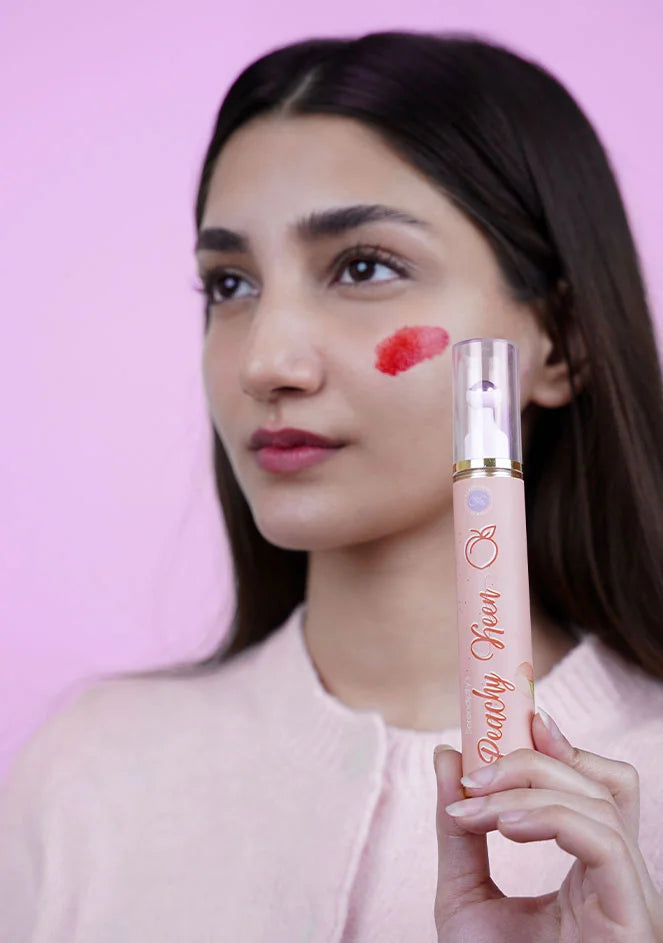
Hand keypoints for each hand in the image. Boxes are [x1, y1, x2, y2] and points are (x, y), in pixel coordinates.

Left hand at [433, 711, 662, 941]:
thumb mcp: (464, 898)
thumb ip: (459, 831)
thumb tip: (444, 757)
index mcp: (591, 872)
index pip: (599, 788)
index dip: (564, 745)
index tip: (517, 716)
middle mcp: (619, 879)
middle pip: (602, 783)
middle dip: (533, 760)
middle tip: (473, 769)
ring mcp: (631, 899)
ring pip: (602, 803)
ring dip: (529, 787)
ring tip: (474, 806)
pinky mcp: (632, 918)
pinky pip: (605, 841)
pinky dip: (550, 816)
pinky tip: (503, 825)